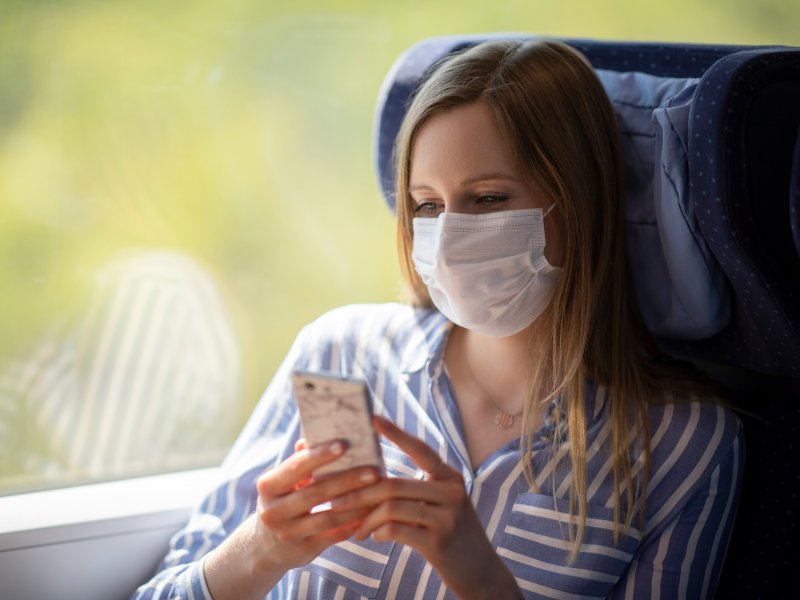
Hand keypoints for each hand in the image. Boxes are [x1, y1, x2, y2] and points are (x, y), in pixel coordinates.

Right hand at [204, 439, 381, 599]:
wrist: (265, 547)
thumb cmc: (282, 502)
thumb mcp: (282, 482)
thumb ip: (298, 462)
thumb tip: (310, 438)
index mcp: (268, 486)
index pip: (296, 467)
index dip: (320, 456)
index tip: (344, 444)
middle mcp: (274, 511)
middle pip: (316, 492)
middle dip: (347, 480)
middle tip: (373, 470)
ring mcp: (288, 533)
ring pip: (328, 516)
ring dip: (356, 503)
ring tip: (378, 491)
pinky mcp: (304, 550)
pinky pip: (334, 535)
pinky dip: (353, 523)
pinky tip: (370, 511)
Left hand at [331, 417, 521, 599]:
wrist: (480, 571)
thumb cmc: (452, 534)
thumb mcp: (443, 504)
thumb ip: (418, 489)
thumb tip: (373, 479)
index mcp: (450, 477)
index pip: (420, 449)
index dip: (396, 433)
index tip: (373, 419)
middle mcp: (452, 491)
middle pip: (393, 484)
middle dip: (359, 494)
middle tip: (336, 502)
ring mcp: (447, 517)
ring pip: (391, 508)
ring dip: (366, 520)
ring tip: (357, 529)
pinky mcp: (439, 542)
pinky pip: (396, 530)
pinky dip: (379, 533)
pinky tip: (375, 538)